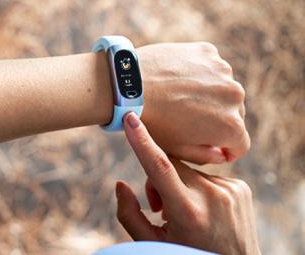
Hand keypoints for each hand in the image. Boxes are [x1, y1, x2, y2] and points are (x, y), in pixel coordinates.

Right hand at [116, 112, 260, 254]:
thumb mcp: (152, 244)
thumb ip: (129, 215)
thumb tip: (119, 184)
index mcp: (188, 212)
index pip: (160, 167)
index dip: (142, 141)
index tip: (130, 118)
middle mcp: (212, 197)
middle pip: (171, 165)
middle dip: (159, 179)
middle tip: (160, 207)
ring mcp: (231, 191)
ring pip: (189, 170)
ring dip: (181, 184)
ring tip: (188, 213)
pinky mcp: (241, 188)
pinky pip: (208, 176)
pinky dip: (200, 188)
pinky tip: (206, 210)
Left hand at [137, 42, 248, 162]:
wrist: (128, 85)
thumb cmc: (151, 122)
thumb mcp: (177, 150)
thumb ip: (205, 156)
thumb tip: (221, 153)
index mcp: (231, 126)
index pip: (240, 144)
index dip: (225, 149)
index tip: (210, 146)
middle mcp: (235, 96)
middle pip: (234, 114)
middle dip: (218, 119)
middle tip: (189, 120)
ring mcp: (222, 70)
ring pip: (222, 88)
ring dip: (210, 94)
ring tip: (180, 98)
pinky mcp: (207, 51)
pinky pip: (209, 67)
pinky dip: (199, 73)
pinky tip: (176, 79)